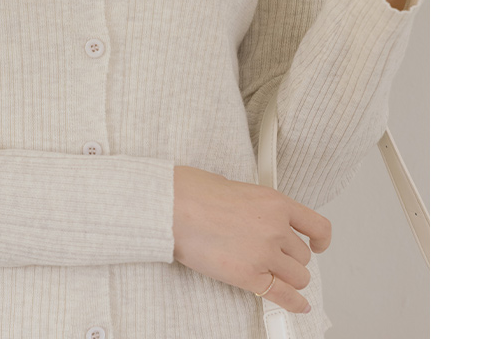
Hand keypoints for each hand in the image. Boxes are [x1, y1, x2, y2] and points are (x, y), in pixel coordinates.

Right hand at [172, 165, 330, 313]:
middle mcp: (275, 228)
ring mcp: (264, 254)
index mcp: (274, 201)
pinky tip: (297, 305)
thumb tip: (254, 219)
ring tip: (275, 276)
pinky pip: (283, 296)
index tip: (318, 244)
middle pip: (302, 255)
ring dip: (288, 278)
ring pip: (297, 277)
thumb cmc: (193, 191)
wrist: (172, 206)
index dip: (320, 239)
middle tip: (276, 258)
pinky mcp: (249, 276)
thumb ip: (254, 206)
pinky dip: (294, 304)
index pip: (316, 225)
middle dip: (290, 258)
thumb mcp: (234, 187)